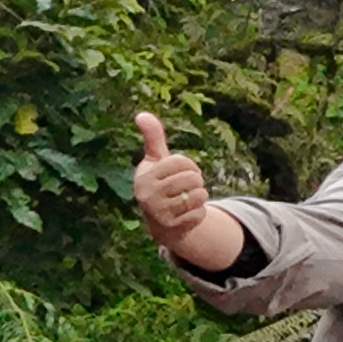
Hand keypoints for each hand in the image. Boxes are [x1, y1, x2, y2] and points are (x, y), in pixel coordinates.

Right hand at [131, 112, 239, 271]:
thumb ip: (153, 138)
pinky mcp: (172, 228)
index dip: (189, 165)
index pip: (181, 162)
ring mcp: (159, 213)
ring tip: (186, 199)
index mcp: (144, 176)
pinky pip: (200, 213)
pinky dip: (198, 212)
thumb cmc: (160, 183)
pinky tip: (186, 214)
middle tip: (185, 188)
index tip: (181, 171)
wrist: (161, 222)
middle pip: (193, 179)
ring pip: (200, 195)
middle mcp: (147, 195)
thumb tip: (141, 114)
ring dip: (199, 196)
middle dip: (196, 181)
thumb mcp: (156, 160)